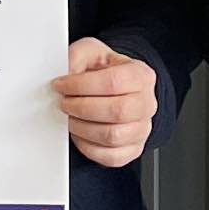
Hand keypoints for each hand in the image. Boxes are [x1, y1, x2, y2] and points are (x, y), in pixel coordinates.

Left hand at [56, 38, 160, 167]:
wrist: (117, 90)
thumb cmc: (105, 72)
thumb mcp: (92, 53)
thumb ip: (77, 55)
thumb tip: (64, 70)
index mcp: (140, 76)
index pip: (113, 82)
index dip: (81, 85)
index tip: (62, 85)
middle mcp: (146, 104)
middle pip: (117, 111)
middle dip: (81, 108)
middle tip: (65, 103)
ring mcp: (142, 129)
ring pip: (112, 136)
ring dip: (82, 128)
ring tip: (71, 117)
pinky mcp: (132, 150)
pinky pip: (110, 157)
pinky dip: (88, 147)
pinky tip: (80, 133)